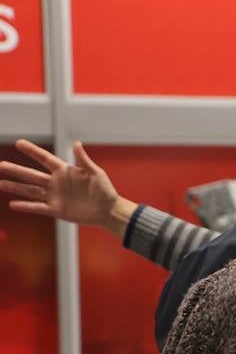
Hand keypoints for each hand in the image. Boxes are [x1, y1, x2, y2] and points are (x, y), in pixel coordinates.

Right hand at [0, 140, 135, 235]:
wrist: (108, 210)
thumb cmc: (104, 190)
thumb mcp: (95, 173)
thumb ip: (83, 160)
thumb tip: (76, 143)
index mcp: (65, 171)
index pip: (45, 158)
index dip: (32, 151)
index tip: (19, 143)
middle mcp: (56, 183)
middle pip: (32, 175)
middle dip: (16, 170)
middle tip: (0, 165)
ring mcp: (55, 196)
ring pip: (31, 191)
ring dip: (15, 188)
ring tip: (0, 184)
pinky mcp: (56, 209)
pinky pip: (38, 207)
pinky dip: (26, 206)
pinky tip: (13, 204)